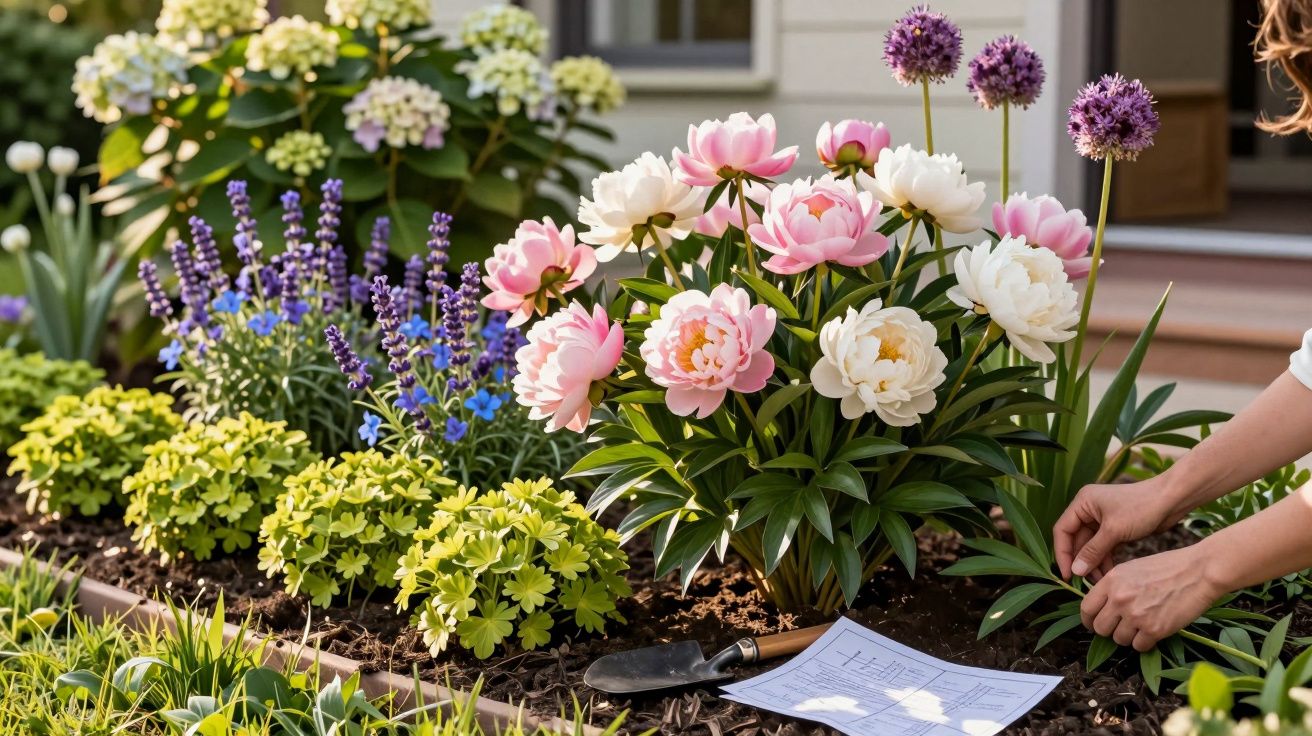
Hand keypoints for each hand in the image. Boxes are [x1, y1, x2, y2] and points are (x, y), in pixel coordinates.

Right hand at [1054, 479, 1177, 580]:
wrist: (1172, 499)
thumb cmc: (1141, 508)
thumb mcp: (1113, 531)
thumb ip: (1093, 551)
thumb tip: (1075, 571)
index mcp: (1082, 503)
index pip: (1062, 530)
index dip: (1062, 553)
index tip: (1067, 574)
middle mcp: (1089, 509)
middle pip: (1076, 539)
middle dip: (1081, 560)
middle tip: (1084, 582)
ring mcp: (1102, 519)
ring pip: (1090, 545)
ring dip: (1093, 562)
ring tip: (1098, 581)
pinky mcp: (1115, 528)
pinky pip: (1103, 546)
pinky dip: (1104, 559)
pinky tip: (1108, 573)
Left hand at [1080, 546, 1222, 650]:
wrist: (1199, 572)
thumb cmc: (1169, 567)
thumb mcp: (1132, 569)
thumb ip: (1114, 587)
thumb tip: (1102, 606)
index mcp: (1111, 581)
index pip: (1087, 608)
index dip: (1089, 619)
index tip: (1094, 623)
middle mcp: (1119, 599)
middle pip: (1100, 628)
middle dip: (1109, 630)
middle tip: (1121, 627)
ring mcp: (1136, 615)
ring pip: (1119, 640)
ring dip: (1128, 637)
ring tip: (1142, 625)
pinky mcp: (1154, 630)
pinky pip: (1139, 646)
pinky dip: (1145, 642)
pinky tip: (1154, 630)